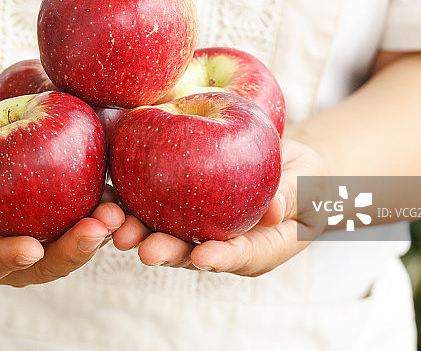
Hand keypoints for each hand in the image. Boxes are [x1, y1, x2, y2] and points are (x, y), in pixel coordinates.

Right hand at [0, 118, 124, 285]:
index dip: (9, 258)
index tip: (29, 249)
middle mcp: (14, 257)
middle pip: (46, 264)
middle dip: (72, 250)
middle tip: (94, 230)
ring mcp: (43, 242)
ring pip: (74, 247)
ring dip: (99, 234)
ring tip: (116, 215)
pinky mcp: (65, 220)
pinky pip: (87, 220)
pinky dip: (105, 210)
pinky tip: (123, 196)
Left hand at [111, 139, 328, 276]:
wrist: (287, 163)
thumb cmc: (305, 181)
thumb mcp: (309, 188)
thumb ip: (291, 198)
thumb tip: (273, 212)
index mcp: (254, 249)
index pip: (237, 256)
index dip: (219, 258)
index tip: (203, 257)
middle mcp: (218, 242)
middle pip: (189, 250)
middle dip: (167, 250)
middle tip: (147, 250)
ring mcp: (196, 222)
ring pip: (163, 229)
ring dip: (138, 230)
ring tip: (117, 229)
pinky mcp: (177, 197)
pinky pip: (152, 198)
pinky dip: (131, 197)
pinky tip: (110, 193)